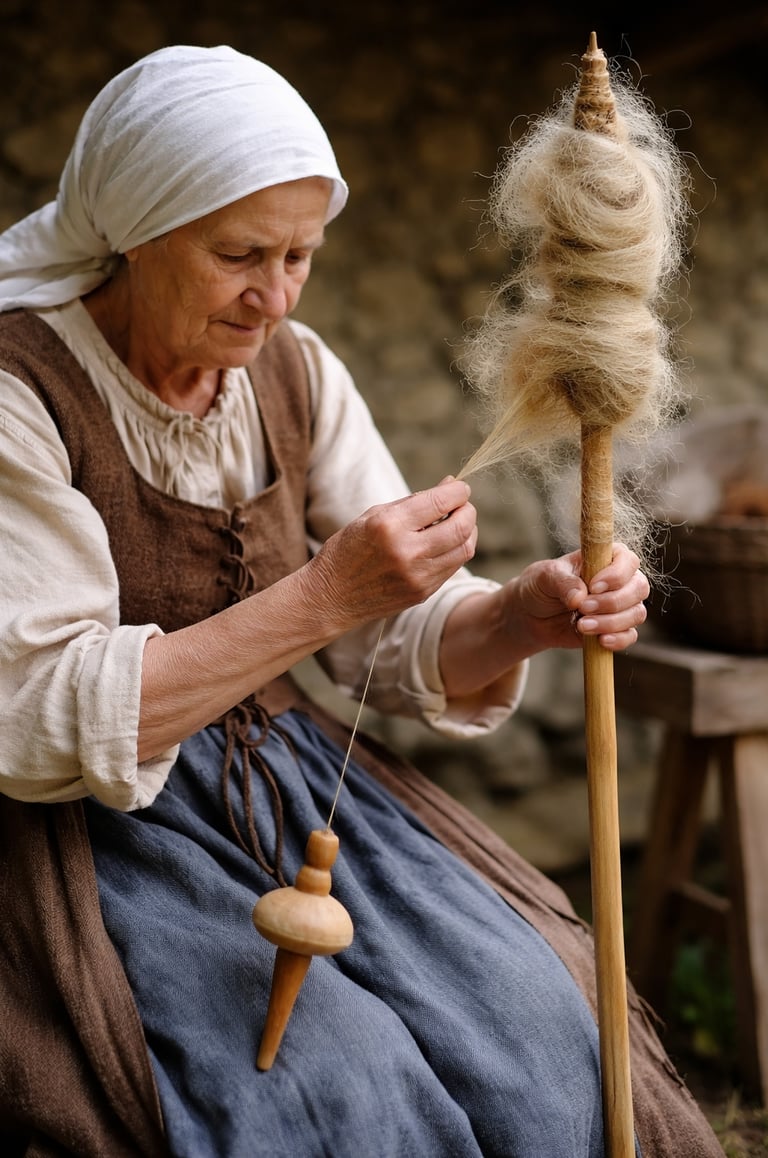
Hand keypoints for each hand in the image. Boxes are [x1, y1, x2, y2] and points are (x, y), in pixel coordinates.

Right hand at [306, 477, 477, 630]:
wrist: (330, 598)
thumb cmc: (348, 549)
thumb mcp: (373, 515)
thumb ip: (414, 501)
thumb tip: (450, 484)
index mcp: (389, 525)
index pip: (441, 501)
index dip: (458, 491)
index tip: (459, 488)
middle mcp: (406, 551)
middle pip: (461, 526)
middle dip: (468, 510)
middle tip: (462, 505)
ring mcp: (417, 576)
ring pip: (465, 548)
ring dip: (468, 531)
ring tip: (456, 524)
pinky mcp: (423, 593)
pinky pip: (454, 566)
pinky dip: (456, 550)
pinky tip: (445, 544)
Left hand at [508, 542, 648, 653]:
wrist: (532, 616)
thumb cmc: (541, 587)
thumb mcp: (545, 577)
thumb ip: (563, 582)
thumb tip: (579, 596)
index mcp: (604, 559)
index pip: (627, 560)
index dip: (616, 574)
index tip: (594, 586)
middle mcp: (619, 581)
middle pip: (638, 588)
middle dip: (612, 602)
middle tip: (583, 608)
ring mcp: (620, 606)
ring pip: (636, 613)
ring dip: (611, 622)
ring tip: (581, 625)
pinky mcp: (616, 629)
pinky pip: (630, 636)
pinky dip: (618, 639)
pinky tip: (600, 641)